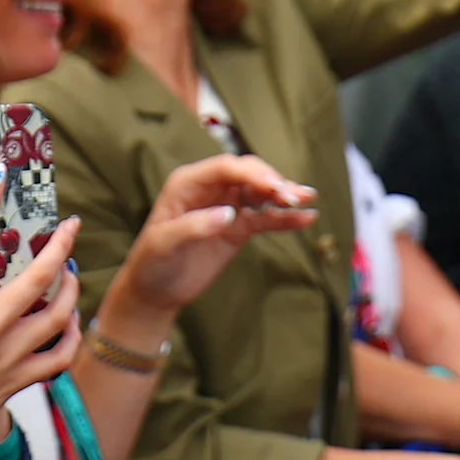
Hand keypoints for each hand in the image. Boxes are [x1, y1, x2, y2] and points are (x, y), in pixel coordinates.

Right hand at [0, 174, 81, 459]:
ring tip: (73, 273)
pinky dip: (68, 336)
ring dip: (71, 288)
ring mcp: (4, 358)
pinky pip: (57, 357)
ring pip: (58, 314)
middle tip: (70, 226)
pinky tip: (67, 323)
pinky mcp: (13, 386)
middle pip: (39, 275)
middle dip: (61, 244)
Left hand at [112, 154, 315, 317]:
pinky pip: (265, 218)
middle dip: (272, 181)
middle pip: (248, 174)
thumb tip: (228, 214)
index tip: (274, 186)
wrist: (155, 292)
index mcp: (188, 183)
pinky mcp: (238, 228)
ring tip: (308, 199)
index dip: (251, 172)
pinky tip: (307, 218)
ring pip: (260, 193)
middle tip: (293, 196)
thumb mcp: (165, 244)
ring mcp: (227, 207)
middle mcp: (210, 189)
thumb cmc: (152, 263)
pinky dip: (285, 218)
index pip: (224, 168)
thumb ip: (194, 226)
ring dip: (284, 195)